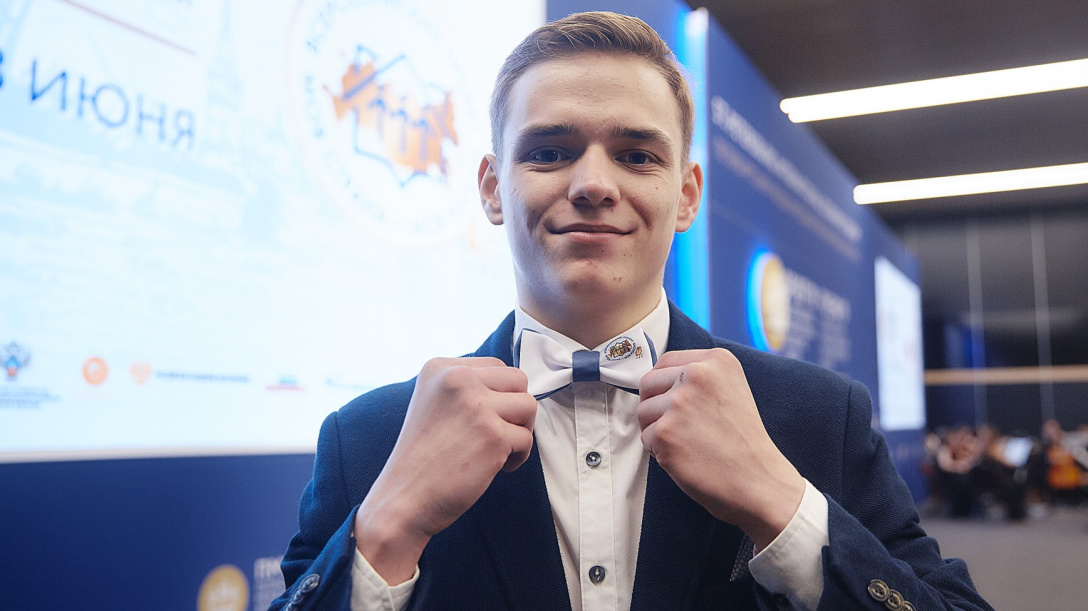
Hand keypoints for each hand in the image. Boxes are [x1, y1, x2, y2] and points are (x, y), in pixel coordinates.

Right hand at [354, 357, 536, 582]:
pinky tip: (495, 467)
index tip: (482, 420)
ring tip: (498, 449)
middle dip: (515, 409)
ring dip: (520, 430)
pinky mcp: (492, 435)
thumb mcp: (434, 402)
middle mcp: (458, 379)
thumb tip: (514, 387)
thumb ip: (468, 387)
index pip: (496, 365)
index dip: (499, 395)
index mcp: (440, 368)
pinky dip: (517, 457)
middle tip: (497, 433)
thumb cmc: (423, 457)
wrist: (404, 498)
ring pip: (528, 405)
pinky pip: (526, 438)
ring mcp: (476, 406)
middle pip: (518, 380)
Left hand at [637, 348, 804, 549]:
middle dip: (656, 407)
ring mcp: (679, 403)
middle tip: (681, 427)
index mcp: (716, 360)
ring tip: (688, 443)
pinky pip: (646, 438)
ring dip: (657, 430)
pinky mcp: (666, 432)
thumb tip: (658, 377)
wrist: (761, 482)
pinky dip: (660, 452)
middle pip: (648, 383)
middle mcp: (696, 375)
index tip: (676, 402)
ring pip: (643, 411)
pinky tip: (686, 457)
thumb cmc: (745, 442)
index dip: (664, 385)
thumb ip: (699, 378)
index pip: (665, 361)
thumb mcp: (731, 391)